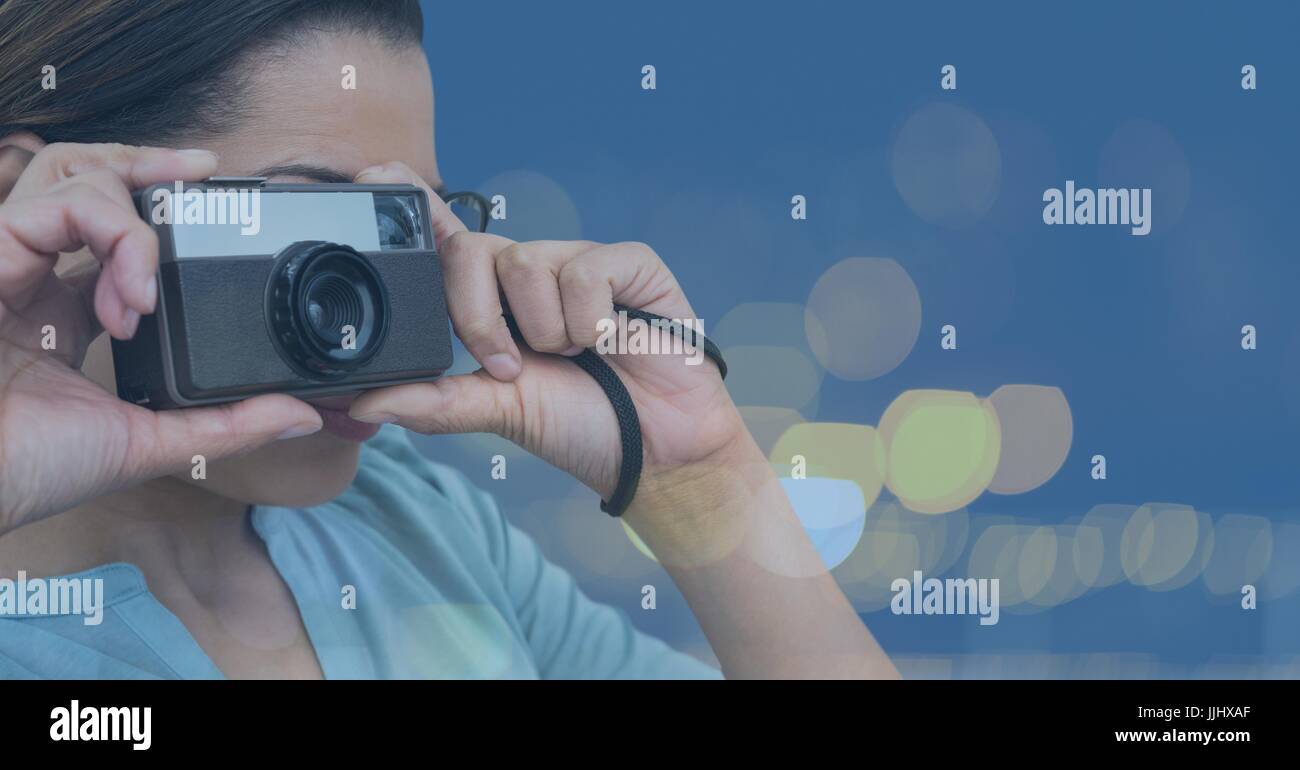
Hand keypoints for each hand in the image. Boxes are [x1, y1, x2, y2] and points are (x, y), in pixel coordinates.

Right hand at [0, 140, 322, 530]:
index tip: (212, 196)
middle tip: (207, 174)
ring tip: (150, 292)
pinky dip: (115, 237)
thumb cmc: (32, 471)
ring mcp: (8, 258)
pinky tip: (131, 300)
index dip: (156, 213)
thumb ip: (227, 425)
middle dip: (150, 164)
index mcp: (62, 312)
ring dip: (135, 223)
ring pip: (73, 175)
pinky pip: (58, 203)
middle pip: (85, 178)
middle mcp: (34, 275)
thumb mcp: (147, 443)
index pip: (108, 235)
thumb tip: (304, 415)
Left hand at [347, 163, 755, 522]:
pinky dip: (591, 318)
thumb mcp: (499, 413)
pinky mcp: (630, 263)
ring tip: (576, 356)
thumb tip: (364, 402)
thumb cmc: (583, 425)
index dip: (412, 202)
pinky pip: (586, 268)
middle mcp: (530, 274)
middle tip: (512, 367)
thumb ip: (435, 402)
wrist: (656, 450)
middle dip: (478, 318)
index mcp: (492, 301)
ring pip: (525, 262)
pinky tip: (611, 341)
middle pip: (470, 249)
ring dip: (545, 330)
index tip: (373, 177)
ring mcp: (580, 263)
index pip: (444, 236)